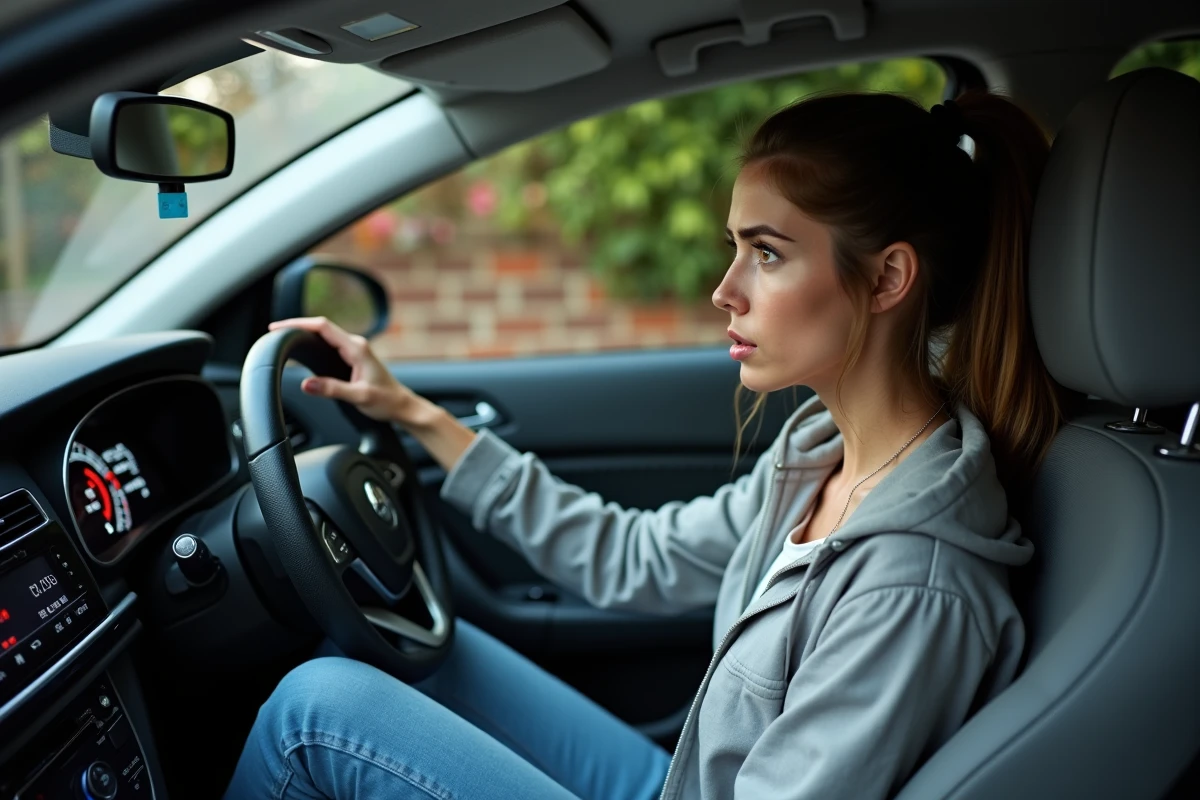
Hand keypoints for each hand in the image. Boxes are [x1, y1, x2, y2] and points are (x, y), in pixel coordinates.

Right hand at [268, 317, 422, 424]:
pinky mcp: (352, 356)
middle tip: (274, 331)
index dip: (298, 324)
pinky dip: (312, 342)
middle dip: (296, 326)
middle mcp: (355, 344)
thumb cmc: (386, 401)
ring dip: (304, 333)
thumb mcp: (359, 397)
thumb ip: (332, 389)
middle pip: (321, 327)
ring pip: (324, 334)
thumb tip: (306, 384)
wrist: (402, 406)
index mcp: (357, 348)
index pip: (323, 327)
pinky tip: (302, 347)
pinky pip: (328, 343)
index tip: (278, 327)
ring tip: (282, 336)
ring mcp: (354, 349)